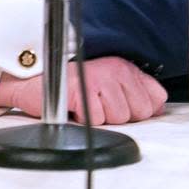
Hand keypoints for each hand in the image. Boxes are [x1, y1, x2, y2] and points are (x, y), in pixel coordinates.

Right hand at [0, 56, 166, 124]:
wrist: (31, 81)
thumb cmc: (67, 85)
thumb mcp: (106, 84)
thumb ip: (133, 94)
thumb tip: (155, 110)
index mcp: (123, 67)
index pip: (156, 98)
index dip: (139, 110)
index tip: (119, 105)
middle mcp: (115, 70)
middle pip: (140, 113)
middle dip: (119, 116)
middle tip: (97, 104)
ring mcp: (100, 78)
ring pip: (119, 118)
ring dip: (99, 119)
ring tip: (84, 104)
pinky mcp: (83, 90)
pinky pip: (96, 121)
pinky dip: (83, 120)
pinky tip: (74, 107)